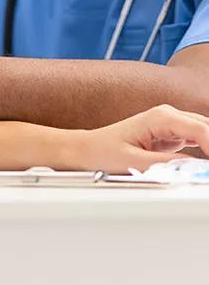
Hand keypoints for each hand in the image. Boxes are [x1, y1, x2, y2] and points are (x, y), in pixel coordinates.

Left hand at [78, 105, 208, 172]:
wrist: (86, 150)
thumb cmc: (102, 152)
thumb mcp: (134, 162)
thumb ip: (167, 165)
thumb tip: (195, 168)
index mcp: (161, 117)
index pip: (201, 129)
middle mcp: (168, 116)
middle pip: (208, 127)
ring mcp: (171, 124)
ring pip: (205, 133)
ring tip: (207, 169)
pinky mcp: (170, 135)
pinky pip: (197, 140)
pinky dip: (205, 150)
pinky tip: (204, 164)